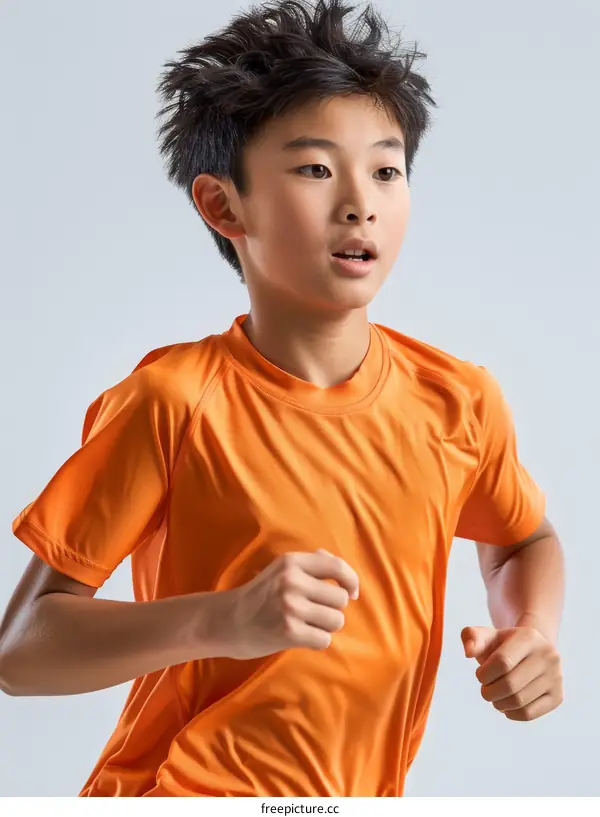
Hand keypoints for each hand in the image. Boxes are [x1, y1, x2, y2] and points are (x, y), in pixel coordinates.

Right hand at [218, 549, 359, 659]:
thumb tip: (339, 566)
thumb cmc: (261, 595)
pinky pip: (324, 639)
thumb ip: (312, 563)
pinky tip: (301, 636)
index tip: (352, 592)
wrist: (229, 621)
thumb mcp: (281, 569)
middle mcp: (292, 581)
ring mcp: (290, 607)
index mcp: (293, 562)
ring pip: (336, 620)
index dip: (352, 581)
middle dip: (333, 608)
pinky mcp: (289, 632)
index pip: (337, 567)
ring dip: (326, 626)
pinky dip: (317, 640)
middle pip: (341, 599)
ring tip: (307, 623)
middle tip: (314, 611)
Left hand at [461, 625, 563, 720]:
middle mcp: (548, 655)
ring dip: (499, 704)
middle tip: (485, 690)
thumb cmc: (502, 646)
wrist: (529, 653)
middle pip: (510, 684)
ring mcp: (556, 677)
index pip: (502, 662)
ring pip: (519, 701)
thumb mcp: (486, 636)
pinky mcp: (558, 696)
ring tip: (495, 697)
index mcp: (529, 637)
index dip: (484, 674)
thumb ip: (472, 638)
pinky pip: (529, 713)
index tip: (480, 675)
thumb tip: (469, 652)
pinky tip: (506, 706)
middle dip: (489, 692)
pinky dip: (511, 714)